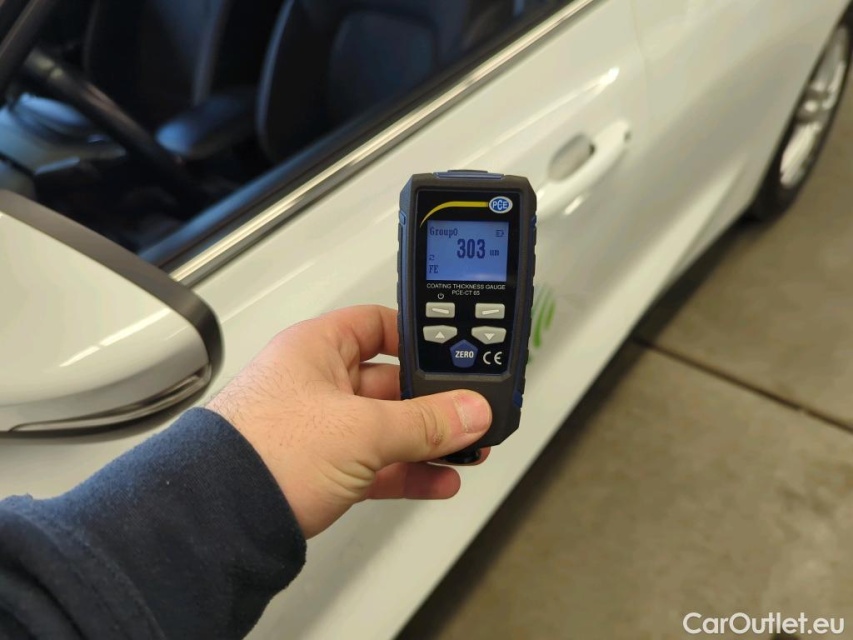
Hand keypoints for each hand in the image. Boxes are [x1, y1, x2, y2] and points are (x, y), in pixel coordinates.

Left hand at [206, 305, 491, 537]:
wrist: (218, 520)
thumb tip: (470, 411)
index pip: (375, 324)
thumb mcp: (361, 429)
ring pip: (386, 428)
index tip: (451, 352)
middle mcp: (317, 383)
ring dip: (427, 440)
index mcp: (316, 349)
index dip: (415, 335)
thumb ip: (424, 421)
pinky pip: (378, 465)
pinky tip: (439, 480)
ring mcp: (319, 429)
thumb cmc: (262, 452)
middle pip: (389, 381)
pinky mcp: (321, 470)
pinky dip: (409, 472)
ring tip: (467, 450)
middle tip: (470, 411)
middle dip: (432, 400)